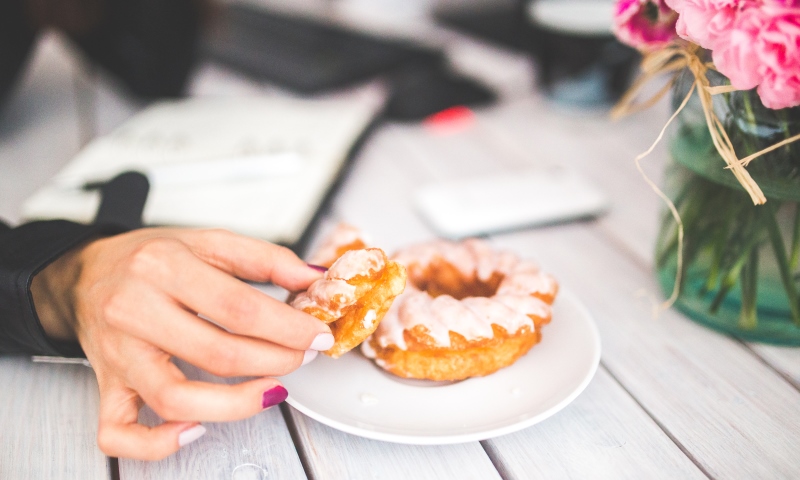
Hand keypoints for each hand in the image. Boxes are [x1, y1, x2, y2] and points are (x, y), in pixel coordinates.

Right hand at [31, 228, 331, 459]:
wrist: (85, 273)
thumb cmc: (150, 259)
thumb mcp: (208, 242)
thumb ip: (265, 259)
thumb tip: (314, 279)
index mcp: (163, 267)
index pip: (238, 308)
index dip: (288, 328)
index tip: (317, 336)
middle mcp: (135, 311)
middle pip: (217, 354)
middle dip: (275, 361)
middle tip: (301, 357)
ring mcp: (118, 354)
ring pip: (175, 399)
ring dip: (236, 404)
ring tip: (270, 390)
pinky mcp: (105, 386)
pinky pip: (119, 432)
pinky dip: (157, 444)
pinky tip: (196, 429)